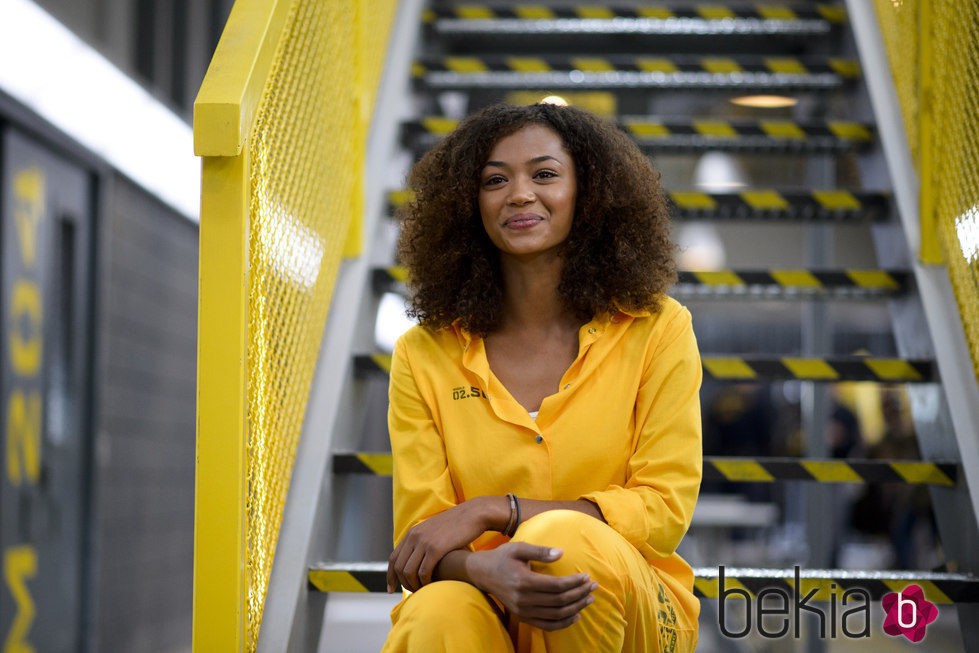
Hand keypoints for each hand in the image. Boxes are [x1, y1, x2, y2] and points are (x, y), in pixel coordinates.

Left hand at [387, 497, 502, 591]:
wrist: (473, 513)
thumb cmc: (458, 525)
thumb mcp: (435, 530)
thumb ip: (424, 541)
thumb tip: (419, 558)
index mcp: (413, 532)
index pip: (393, 558)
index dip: (390, 576)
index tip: (390, 589)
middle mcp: (415, 536)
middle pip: (399, 567)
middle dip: (403, 583)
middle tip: (413, 592)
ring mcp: (424, 542)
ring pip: (409, 571)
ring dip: (413, 584)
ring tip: (422, 590)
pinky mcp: (436, 548)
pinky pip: (423, 571)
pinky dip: (425, 582)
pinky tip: (431, 585)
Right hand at [467, 543, 597, 630]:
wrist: (482, 573)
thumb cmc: (502, 557)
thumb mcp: (519, 548)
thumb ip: (540, 551)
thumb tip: (561, 553)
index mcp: (524, 581)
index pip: (556, 586)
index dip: (574, 582)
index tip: (587, 577)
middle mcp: (523, 600)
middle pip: (559, 601)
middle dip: (579, 594)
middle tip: (593, 586)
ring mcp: (522, 611)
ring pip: (556, 615)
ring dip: (576, 608)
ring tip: (589, 599)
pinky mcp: (522, 617)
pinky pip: (546, 625)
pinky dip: (563, 623)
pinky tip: (576, 616)